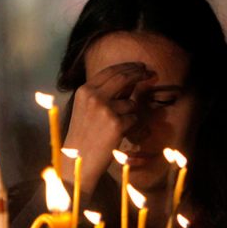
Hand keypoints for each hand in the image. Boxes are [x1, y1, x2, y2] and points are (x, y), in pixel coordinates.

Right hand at [62, 62, 155, 194]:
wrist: (77, 160)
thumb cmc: (82, 136)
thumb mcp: (86, 110)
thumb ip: (104, 94)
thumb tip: (130, 82)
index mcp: (84, 91)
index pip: (110, 71)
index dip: (128, 67)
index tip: (140, 67)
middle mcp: (93, 96)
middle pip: (124, 77)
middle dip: (140, 74)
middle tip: (151, 74)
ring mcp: (105, 109)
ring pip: (131, 103)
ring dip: (130, 114)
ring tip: (115, 127)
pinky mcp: (116, 124)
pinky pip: (133, 120)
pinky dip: (130, 128)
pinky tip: (115, 136)